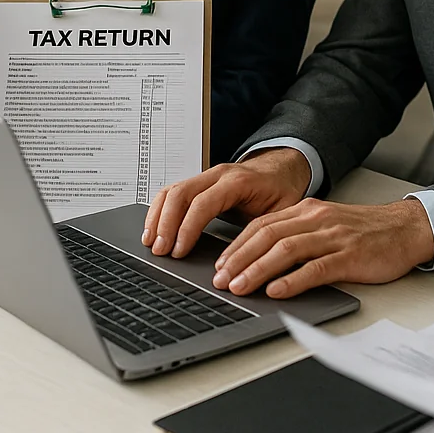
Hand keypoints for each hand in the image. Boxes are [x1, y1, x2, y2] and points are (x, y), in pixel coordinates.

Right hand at [142, 148, 312, 258]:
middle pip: (181, 194)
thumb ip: (263, 233)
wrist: (281, 170)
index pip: (203, 203)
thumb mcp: (281, 213)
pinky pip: (172, 192)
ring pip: (172, 191)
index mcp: (238, 181)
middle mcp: (218, 174)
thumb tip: (248, 262)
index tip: (178, 251)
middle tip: (159, 250)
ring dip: (157, 217)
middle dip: (166, 224)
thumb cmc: (282, 192)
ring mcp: (206, 176)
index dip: (187, 228)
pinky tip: (154, 229)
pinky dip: (159, 210)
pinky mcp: (198, 182)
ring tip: (151, 243)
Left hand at [211, 198, 433, 297]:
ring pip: (286, 250)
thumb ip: (298, 236)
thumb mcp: (326, 226)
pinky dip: (292, 280)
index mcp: (307, 211)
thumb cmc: (366, 232)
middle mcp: (316, 219)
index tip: (219, 265)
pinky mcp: (350, 256)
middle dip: (239, 259)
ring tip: (239, 287)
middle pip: (267, 236)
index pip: (261, 225)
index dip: (236, 245)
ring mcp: (333, 237)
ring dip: (257, 270)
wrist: (407, 228)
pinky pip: (316, 268)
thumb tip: (262, 260)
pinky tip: (276, 291)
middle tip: (220, 280)